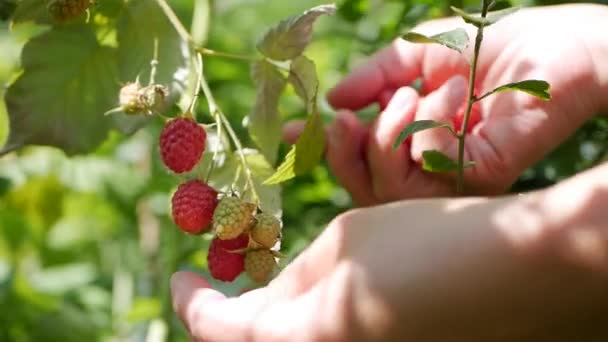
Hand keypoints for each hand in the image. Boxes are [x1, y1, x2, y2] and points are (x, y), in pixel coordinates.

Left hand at [171, 163, 607, 340]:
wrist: (520, 270)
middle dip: (229, 316)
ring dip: (272, 320)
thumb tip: (266, 301)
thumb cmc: (425, 244)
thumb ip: (294, 281)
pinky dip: (312, 325)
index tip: (180, 275)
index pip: (218, 330)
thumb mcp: (345, 244)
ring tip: (269, 282)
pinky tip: (320, 298)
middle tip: (222, 279)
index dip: (193, 300)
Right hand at [286, 4, 607, 205]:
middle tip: (344, 117)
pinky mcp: (477, 180)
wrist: (554, 46)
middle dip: (344, 151)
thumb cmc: (488, 48)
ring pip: (386, 188)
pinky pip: (426, 169)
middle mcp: (427, 170)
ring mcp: (451, 182)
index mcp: (410, 143)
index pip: (357, 161)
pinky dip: (429, 127)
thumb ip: (373, 78)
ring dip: (390, 132)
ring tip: (419, 94)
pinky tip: (456, 102)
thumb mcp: (415, 54)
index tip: (289, 130)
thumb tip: (331, 100)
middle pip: (363, 189)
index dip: (319, 148)